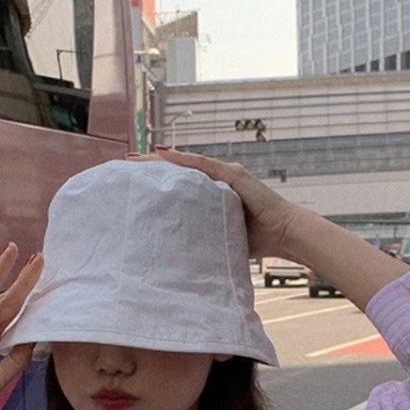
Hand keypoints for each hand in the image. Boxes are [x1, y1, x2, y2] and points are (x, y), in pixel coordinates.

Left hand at [126, 147, 301, 259]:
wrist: (284, 234)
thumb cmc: (258, 241)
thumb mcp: (222, 238)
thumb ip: (204, 237)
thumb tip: (179, 254)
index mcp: (213, 195)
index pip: (180, 184)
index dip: (158, 180)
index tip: (133, 180)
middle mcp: (218, 180)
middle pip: (179, 170)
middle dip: (152, 167)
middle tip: (124, 163)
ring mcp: (226, 174)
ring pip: (187, 165)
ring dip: (161, 160)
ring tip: (136, 158)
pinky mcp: (234, 175)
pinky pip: (204, 166)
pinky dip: (183, 161)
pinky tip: (163, 156)